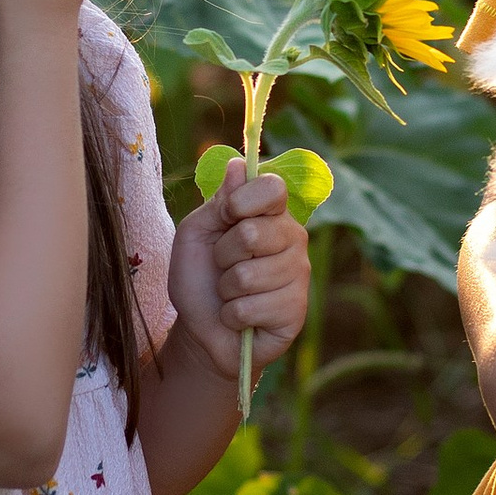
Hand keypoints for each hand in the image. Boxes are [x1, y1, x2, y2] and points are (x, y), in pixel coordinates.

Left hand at [169, 159, 312, 379]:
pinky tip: (240, 318)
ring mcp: (298, 276)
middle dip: (223, 254)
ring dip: (226, 289)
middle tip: (224, 266)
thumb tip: (238, 164)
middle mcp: (293, 239)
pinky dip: (232, 315)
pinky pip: (252, 307)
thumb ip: (219, 202)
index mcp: (272, 214)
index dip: (241, 202)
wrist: (202, 330)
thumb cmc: (200, 278)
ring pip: (249, 274)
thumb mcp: (197, 233)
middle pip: (254, 232)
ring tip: (231, 294)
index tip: (226, 217)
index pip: (272, 188)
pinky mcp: (297, 311)